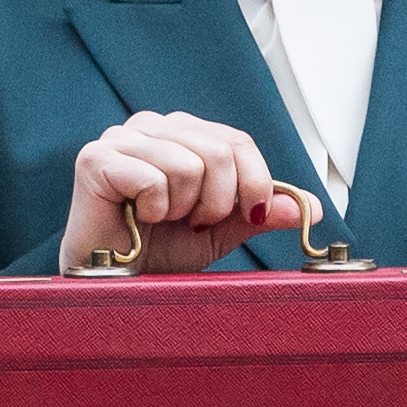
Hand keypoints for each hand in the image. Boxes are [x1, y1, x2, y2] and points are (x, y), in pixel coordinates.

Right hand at [62, 111, 303, 274]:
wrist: (115, 281)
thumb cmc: (158, 251)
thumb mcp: (222, 230)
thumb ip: (260, 211)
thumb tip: (310, 206)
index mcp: (182, 132)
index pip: (238, 141)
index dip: (255, 182)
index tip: (252, 216)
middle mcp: (151, 126)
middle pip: (219, 151)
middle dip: (218, 201)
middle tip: (193, 223)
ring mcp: (120, 138)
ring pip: (189, 165)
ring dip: (183, 208)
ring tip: (162, 219)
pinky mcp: (96, 159)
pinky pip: (154, 179)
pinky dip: (153, 210)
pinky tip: (137, 217)